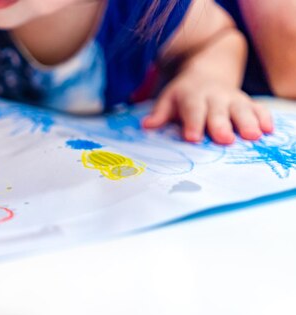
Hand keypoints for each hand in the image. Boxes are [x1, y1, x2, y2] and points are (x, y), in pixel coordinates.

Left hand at [142, 72, 273, 144]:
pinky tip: (268, 130)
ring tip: (253, 136)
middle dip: (222, 125)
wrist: (207, 73)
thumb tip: (146, 125)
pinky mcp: (247, 102)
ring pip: (241, 110)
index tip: (192, 138)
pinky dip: (264, 118)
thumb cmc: (184, 95)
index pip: (192, 111)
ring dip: (247, 123)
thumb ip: (160, 114)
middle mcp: (214, 98)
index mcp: (192, 97)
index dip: (192, 124)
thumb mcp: (168, 100)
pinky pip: (258, 108)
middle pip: (218, 112)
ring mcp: (232, 99)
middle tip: (226, 140)